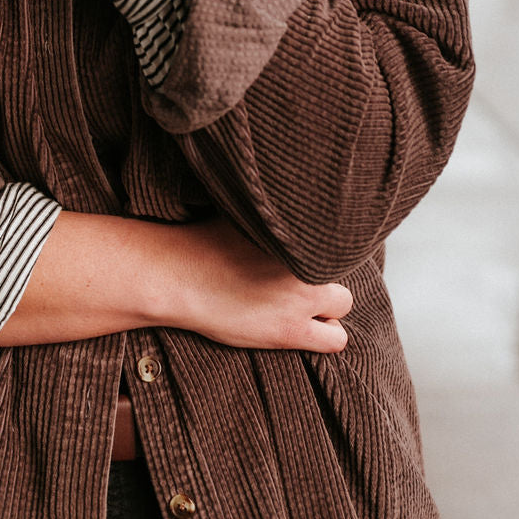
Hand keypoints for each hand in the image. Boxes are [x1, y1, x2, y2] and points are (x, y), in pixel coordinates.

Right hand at [0, 212, 351, 353]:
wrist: (175, 275)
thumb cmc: (199, 236)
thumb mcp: (240, 209)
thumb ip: (270, 203)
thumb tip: (284, 178)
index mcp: (294, 228)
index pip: (338, 231)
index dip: (328, 239)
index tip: (320, 243)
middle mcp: (304, 260)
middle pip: (343, 266)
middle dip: (328, 270)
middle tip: (307, 274)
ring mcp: (300, 297)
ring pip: (343, 303)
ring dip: (328, 305)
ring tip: (305, 302)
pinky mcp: (290, 331)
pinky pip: (336, 340)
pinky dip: (326, 335)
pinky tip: (308, 328)